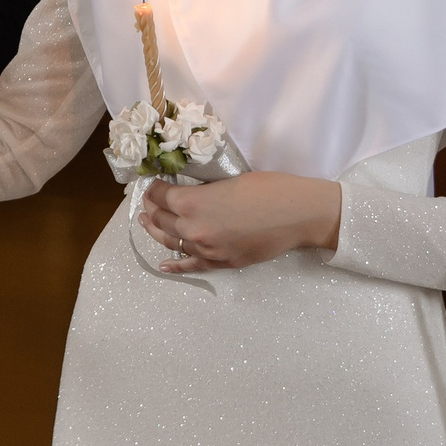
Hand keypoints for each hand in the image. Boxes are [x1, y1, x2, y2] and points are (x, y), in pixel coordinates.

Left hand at [139, 173, 342, 271]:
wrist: (299, 214)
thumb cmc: (267, 188)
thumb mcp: (226, 180)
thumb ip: (201, 190)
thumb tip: (188, 191)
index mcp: (191, 203)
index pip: (160, 196)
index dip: (154, 188)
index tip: (154, 183)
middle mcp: (193, 229)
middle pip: (162, 219)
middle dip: (152, 207)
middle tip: (148, 200)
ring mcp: (208, 250)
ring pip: (173, 242)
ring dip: (157, 231)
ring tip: (146, 222)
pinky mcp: (223, 262)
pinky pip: (194, 265)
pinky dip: (177, 265)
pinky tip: (164, 264)